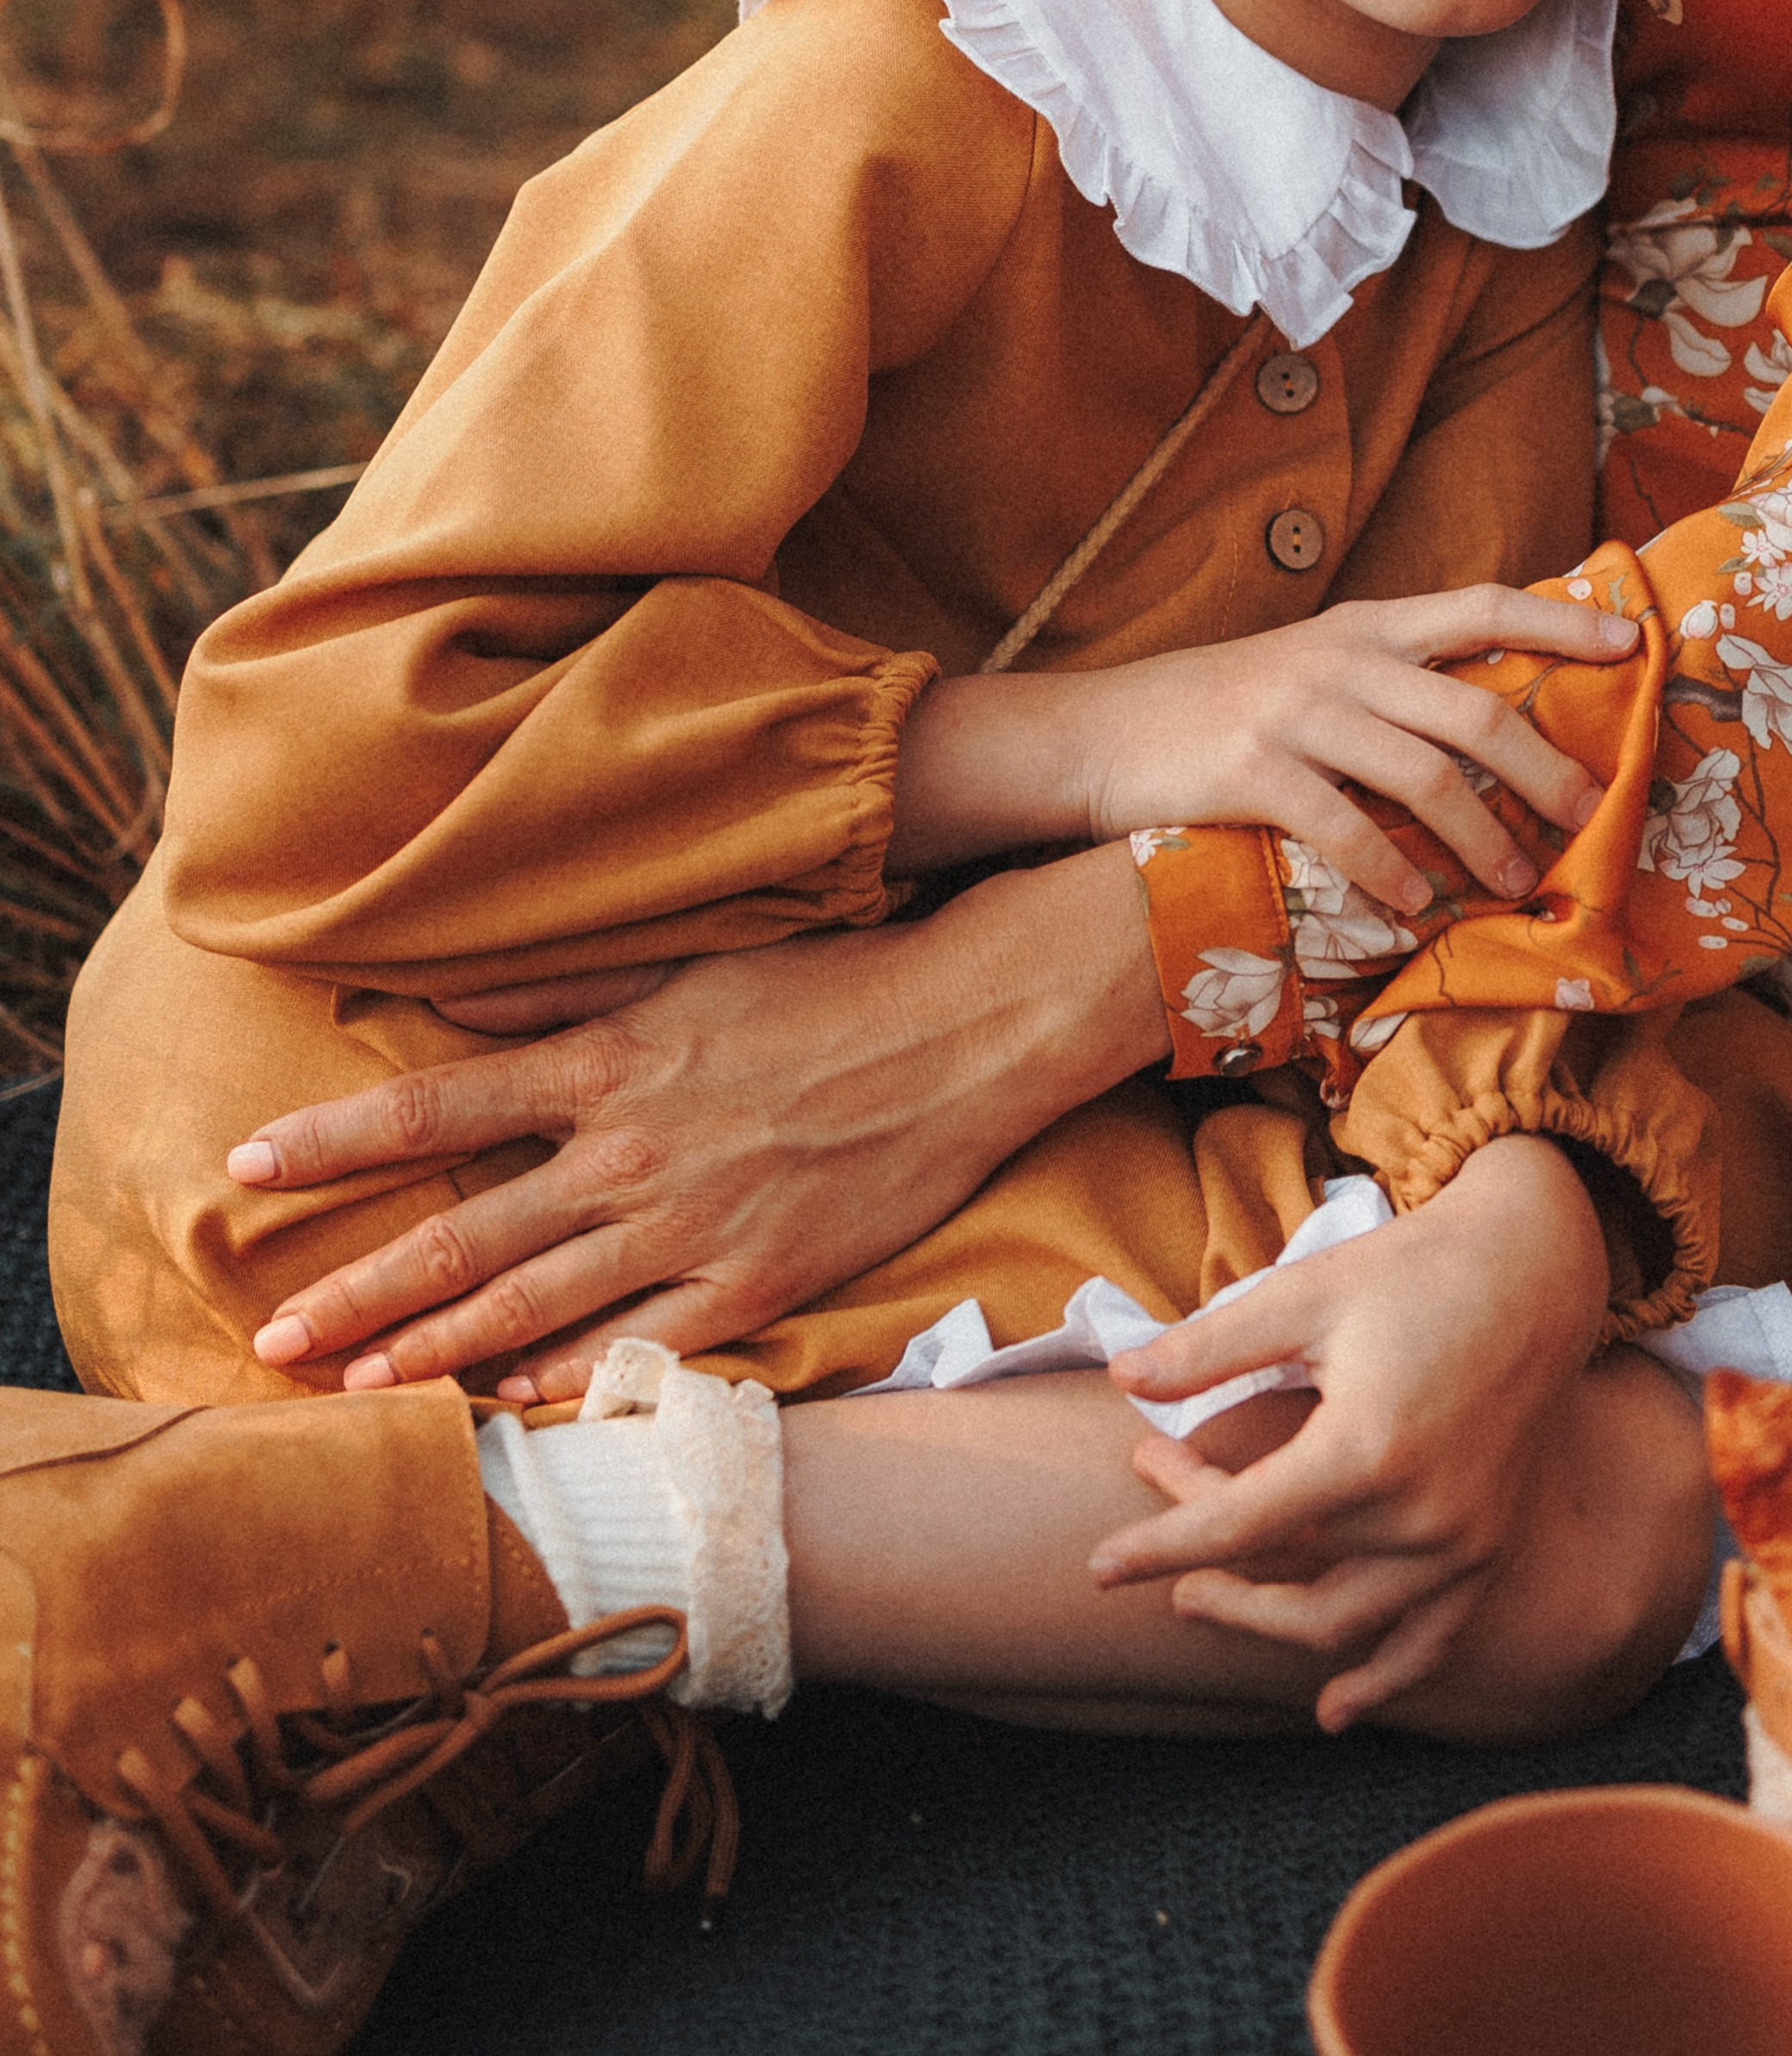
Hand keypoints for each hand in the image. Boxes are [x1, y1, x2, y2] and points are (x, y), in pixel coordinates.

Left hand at [226, 842, 1163, 1401]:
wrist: (966, 1031)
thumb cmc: (826, 985)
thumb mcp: (684, 966)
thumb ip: (558, 997)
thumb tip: (444, 1003)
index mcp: (608, 1062)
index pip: (437, 1101)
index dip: (334, 1136)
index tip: (246, 1161)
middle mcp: (632, 1153)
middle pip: (463, 1231)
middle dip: (356, 1290)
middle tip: (268, 1337)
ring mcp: (694, 1229)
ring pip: (533, 1305)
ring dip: (434, 1353)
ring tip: (355, 1392)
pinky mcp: (759, 1285)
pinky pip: (643, 1350)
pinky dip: (569, 1381)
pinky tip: (510, 1403)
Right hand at [892, 587, 1638, 911]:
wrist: (1101, 733)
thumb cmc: (1221, 710)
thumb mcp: (1312, 669)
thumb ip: (1393, 681)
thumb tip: (1499, 717)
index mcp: (1364, 627)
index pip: (1482, 606)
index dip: (1561, 621)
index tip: (1632, 643)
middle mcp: (1339, 660)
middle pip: (1475, 712)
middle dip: (1547, 773)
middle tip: (1592, 819)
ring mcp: (1295, 713)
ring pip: (1426, 779)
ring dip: (1485, 842)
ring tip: (1519, 884)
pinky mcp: (1254, 771)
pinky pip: (1347, 829)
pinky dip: (1392, 873)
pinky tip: (1417, 908)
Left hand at [1091, 1135, 1609, 1729]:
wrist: (1535, 1272)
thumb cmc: (1409, 1272)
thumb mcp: (1301, 1294)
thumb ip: (1209, 1349)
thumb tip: (1121, 1379)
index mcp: (1366, 1450)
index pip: (1237, 1525)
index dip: (1160, 1547)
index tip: (1098, 1567)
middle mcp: (1421, 1515)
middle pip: (1282, 1570)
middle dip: (1201, 1556)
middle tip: (1154, 1495)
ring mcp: (1463, 1543)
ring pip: (1342, 1624)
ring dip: (1264, 1618)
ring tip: (1200, 1598)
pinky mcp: (1488, 1548)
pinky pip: (1428, 1642)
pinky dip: (1379, 1682)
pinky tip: (1332, 1712)